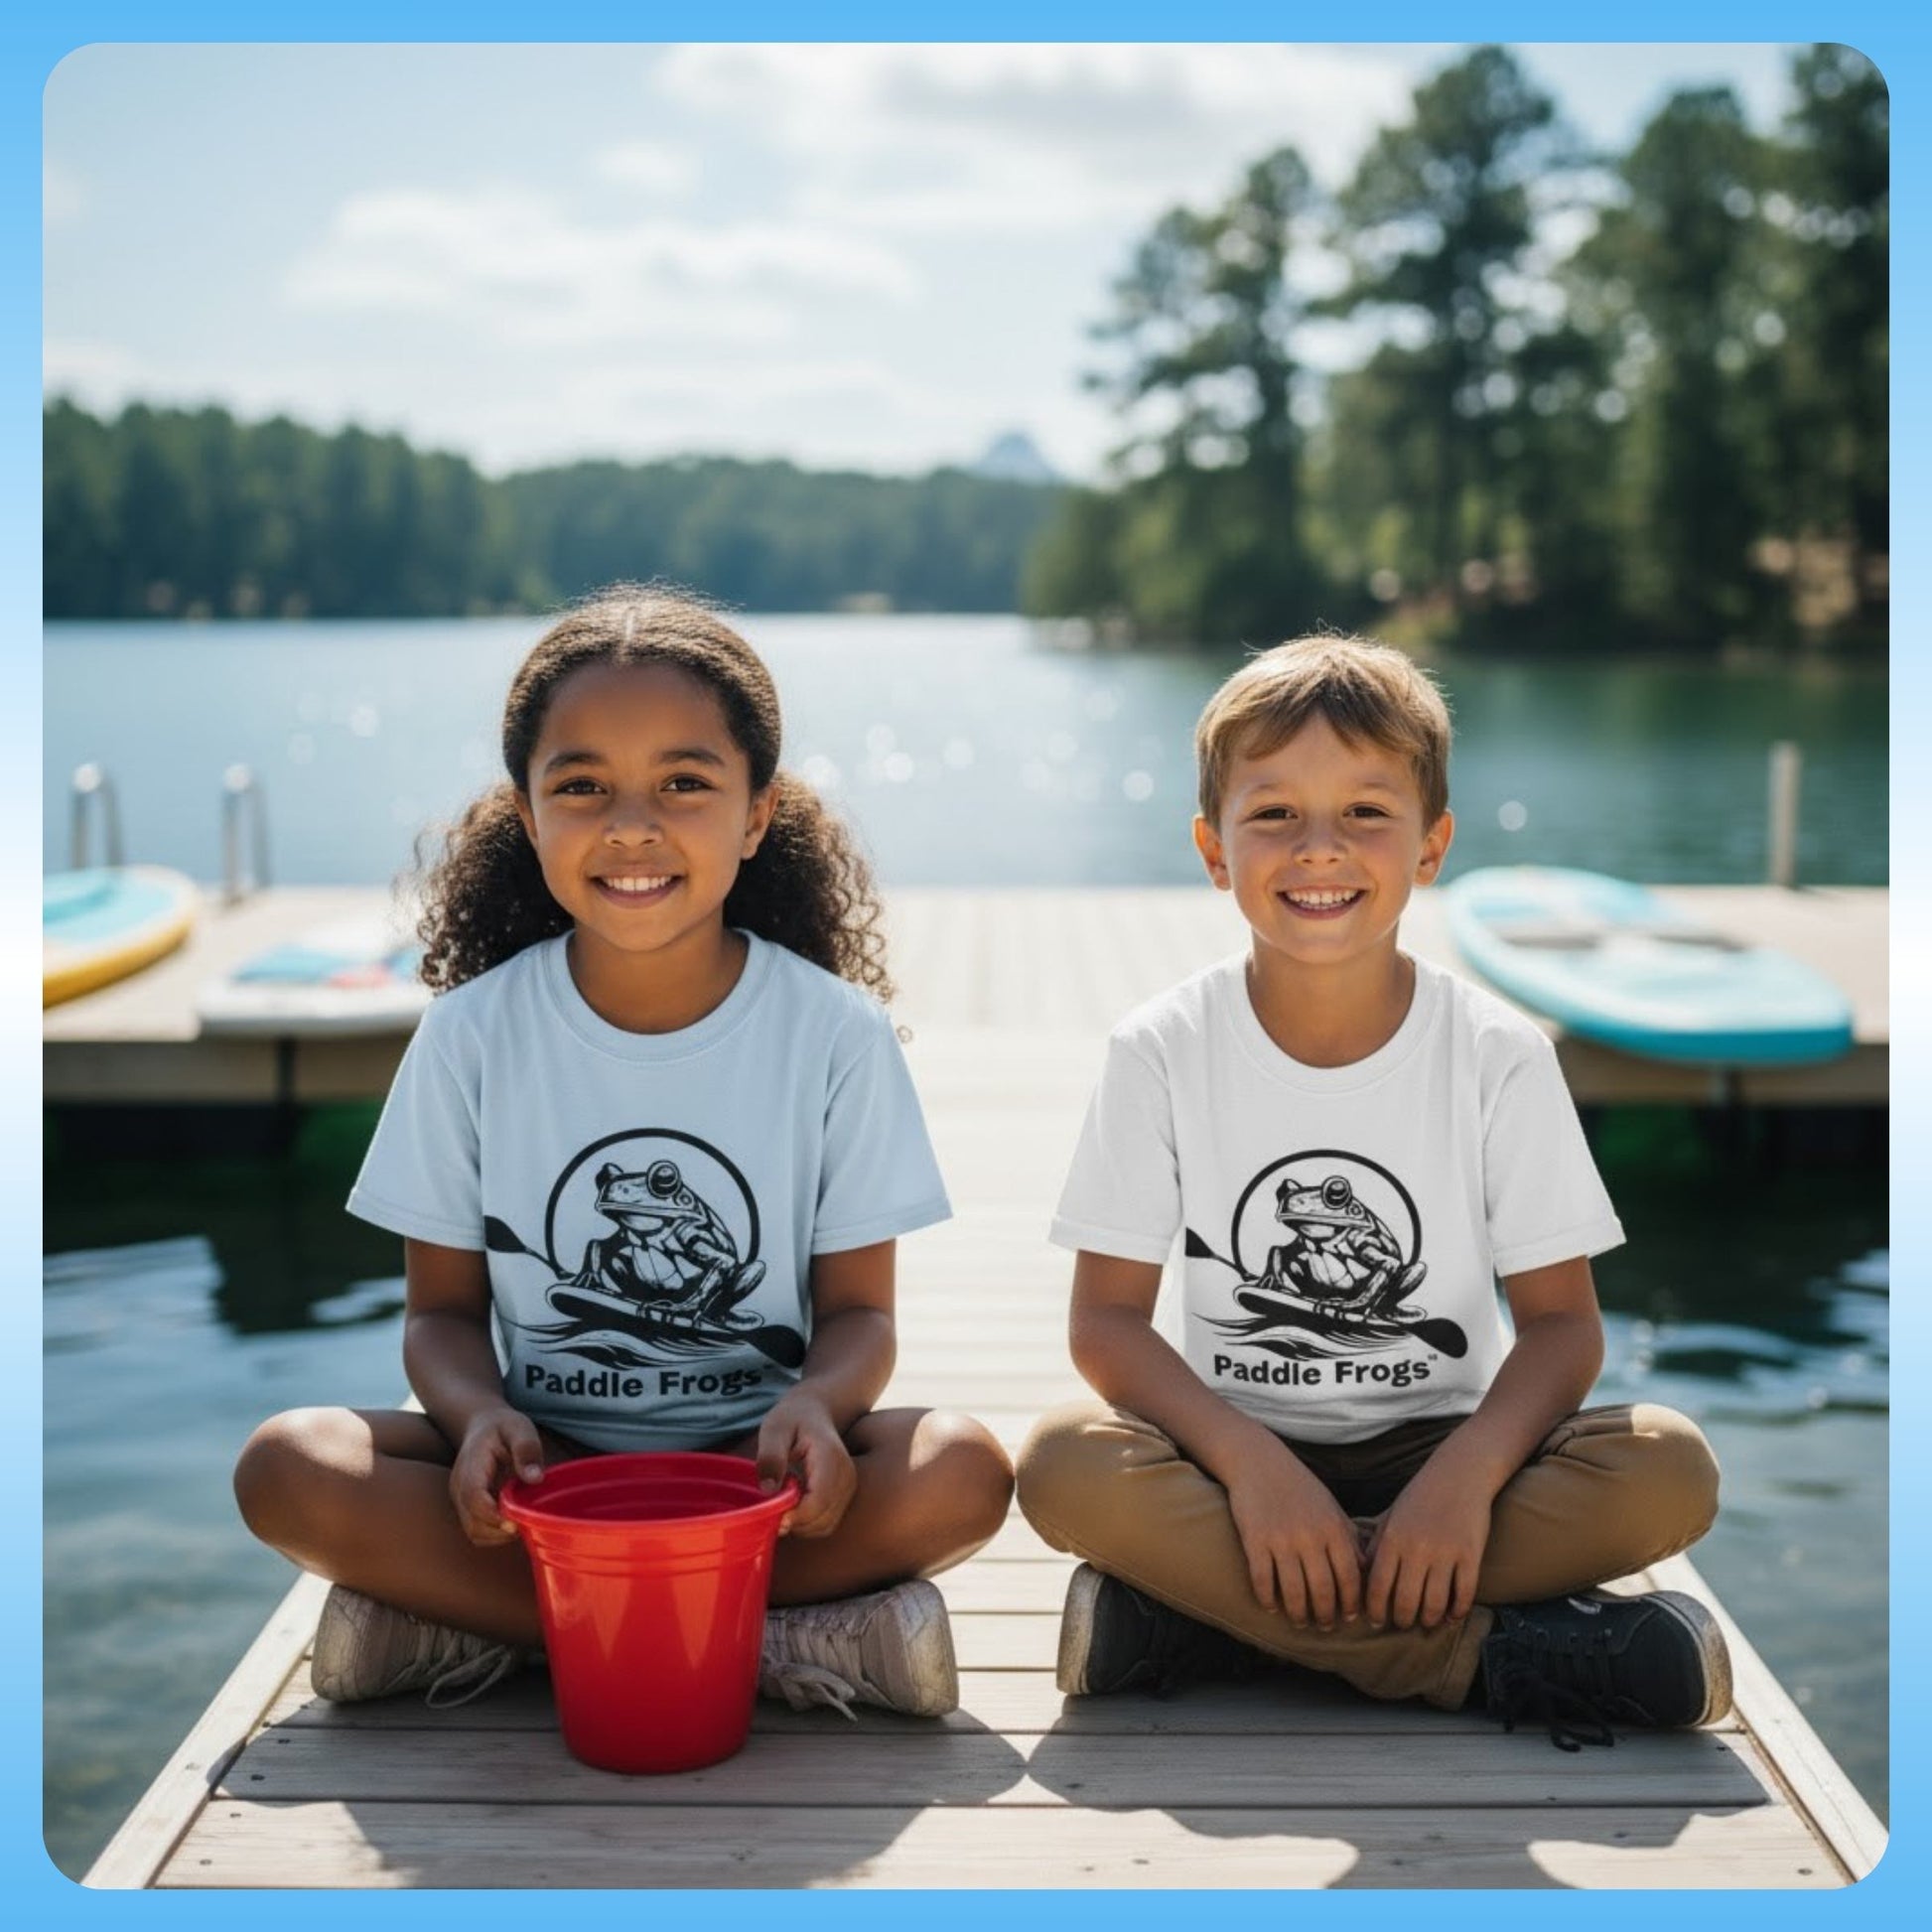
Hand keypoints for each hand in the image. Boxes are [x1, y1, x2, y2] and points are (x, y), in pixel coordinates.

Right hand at [449, 1405, 545, 1546]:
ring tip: (524, 1523)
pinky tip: (515, 1521)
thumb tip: (535, 1478)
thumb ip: (526, 1449)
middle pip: (472, 1523)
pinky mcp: (468, 1509)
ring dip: (499, 1536)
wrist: (482, 1427)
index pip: (473, 1497)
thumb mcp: (519, 1428)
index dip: (492, 1515)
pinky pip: (479, 1531)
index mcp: (471, 1466)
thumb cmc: (503, 1427)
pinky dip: (497, 1534)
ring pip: (474, 1533)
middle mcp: (460, 1487)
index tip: (515, 1523)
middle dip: (500, 1531)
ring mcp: (461, 1500)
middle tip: (528, 1524)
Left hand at [755, 1393, 855, 1539]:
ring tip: (782, 1504)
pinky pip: (826, 1524)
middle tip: (770, 1509)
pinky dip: (807, 1524)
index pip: (819, 1501)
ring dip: (799, 1525)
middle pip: (822, 1518)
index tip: (772, 1514)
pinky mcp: (845, 1497)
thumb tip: (768, 1489)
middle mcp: (847, 1476)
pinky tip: (793, 1506)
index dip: (795, 1516)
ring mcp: (849, 1488)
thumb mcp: (775, 1429)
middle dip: (794, 1522)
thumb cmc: (792, 1418)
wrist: (815, 1410)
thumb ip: (771, 1456)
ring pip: (824, 1526)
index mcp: (830, 1458)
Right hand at [1225, 1442, 1364, 1629]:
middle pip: (1322, 1590)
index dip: (1351, 1602)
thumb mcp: (1330, 1508)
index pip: (1350, 1577)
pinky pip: (1263, 1580)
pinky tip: (1271, 1607)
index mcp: (1333, 1528)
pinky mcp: (1255, 1540)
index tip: (1350, 1617)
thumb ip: (1348, 1537)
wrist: (1258, 1462)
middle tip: (1324, 1627)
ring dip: (1298, 1614)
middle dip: (1325, 1615)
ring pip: (1293, 1591)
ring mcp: (1281, 1539)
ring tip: (1300, 1622)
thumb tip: (1365, 1570)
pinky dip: (1267, 1598)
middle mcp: (1310, 1536)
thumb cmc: (1299, 1487)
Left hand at [1363, 1456, 1493, 1630]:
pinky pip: (1464, 1595)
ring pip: (1435, 1604)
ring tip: (1427, 1622)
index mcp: (1392, 1539)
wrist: (1459, 1475)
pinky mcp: (1470, 1555)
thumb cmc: (1420, 1497)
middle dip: (1403, 1620)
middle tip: (1403, 1625)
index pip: (1377, 1587)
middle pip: (1406, 1602)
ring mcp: (1445, 1553)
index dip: (1375, 1610)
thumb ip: (1377, 1545)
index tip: (1377, 1622)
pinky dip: (1458, 1612)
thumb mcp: (1391, 1516)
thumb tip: (1360, 1576)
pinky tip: (1453, 1617)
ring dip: (1430, 1620)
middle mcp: (1416, 1549)